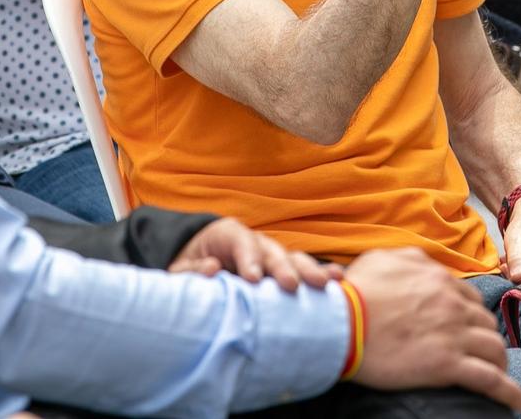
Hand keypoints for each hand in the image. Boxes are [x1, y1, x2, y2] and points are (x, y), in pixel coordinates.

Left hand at [169, 217, 338, 292]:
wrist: (201, 260)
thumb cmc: (190, 266)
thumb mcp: (181, 270)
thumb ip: (194, 270)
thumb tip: (213, 269)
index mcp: (228, 235)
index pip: (241, 242)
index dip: (248, 259)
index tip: (253, 279)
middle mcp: (255, 242)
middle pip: (271, 251)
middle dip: (282, 268)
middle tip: (291, 286)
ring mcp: (272, 255)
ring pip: (292, 259)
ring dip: (309, 270)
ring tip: (326, 282)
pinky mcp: (283, 271)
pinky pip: (303, 271)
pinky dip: (321, 274)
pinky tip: (339, 280)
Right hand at [346, 248, 520, 410]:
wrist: (340, 323)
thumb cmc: (353, 293)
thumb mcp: (380, 259)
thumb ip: (407, 257)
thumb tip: (421, 261)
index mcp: (437, 279)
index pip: (468, 297)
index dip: (471, 315)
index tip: (469, 327)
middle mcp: (451, 304)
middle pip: (485, 323)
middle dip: (486, 338)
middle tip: (483, 353)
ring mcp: (453, 334)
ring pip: (494, 349)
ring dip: (499, 363)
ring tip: (500, 376)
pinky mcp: (448, 365)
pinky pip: (490, 380)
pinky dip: (509, 392)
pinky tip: (520, 402)